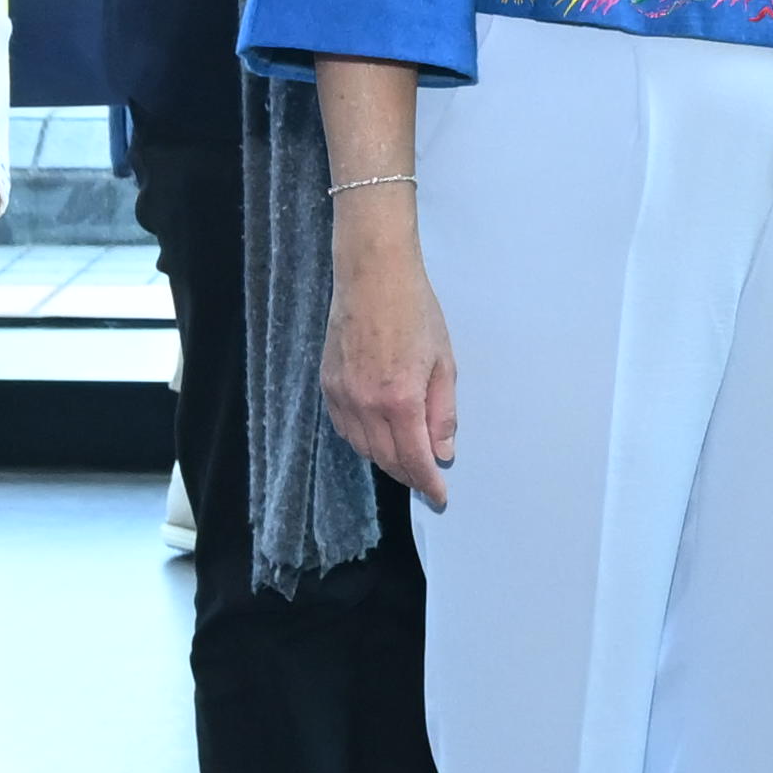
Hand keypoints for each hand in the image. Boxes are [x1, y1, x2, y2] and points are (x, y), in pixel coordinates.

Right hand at [321, 211, 457, 507]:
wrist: (373, 275)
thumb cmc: (415, 311)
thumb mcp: (444, 362)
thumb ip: (443, 412)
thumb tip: (443, 453)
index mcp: (399, 399)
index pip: (414, 459)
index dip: (428, 484)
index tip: (440, 497)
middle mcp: (365, 404)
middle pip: (386, 459)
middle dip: (409, 475)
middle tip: (427, 480)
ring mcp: (341, 395)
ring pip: (363, 448)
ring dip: (385, 460)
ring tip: (406, 459)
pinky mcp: (327, 384)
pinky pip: (344, 429)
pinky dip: (362, 441)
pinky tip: (377, 437)